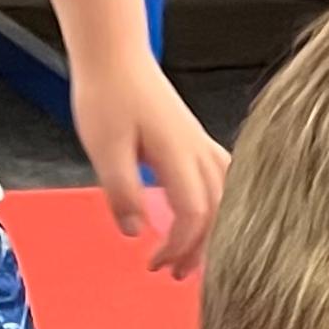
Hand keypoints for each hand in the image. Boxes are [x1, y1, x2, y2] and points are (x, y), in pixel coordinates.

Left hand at [68, 58, 227, 278]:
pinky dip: (219, 205)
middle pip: (218, 211)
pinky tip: (205, 217)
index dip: (180, 246)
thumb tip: (136, 232)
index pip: (195, 214)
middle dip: (200, 248)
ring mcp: (200, 143)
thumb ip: (121, 191)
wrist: (114, 55)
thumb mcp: (103, 148)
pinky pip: (223, 178)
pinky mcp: (194, 139)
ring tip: (191, 256)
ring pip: (226, 195)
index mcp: (178, 154)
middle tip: (173, 274)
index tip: (154, 263)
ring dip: (213, 229)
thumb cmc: (106, 95)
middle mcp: (198, 150)